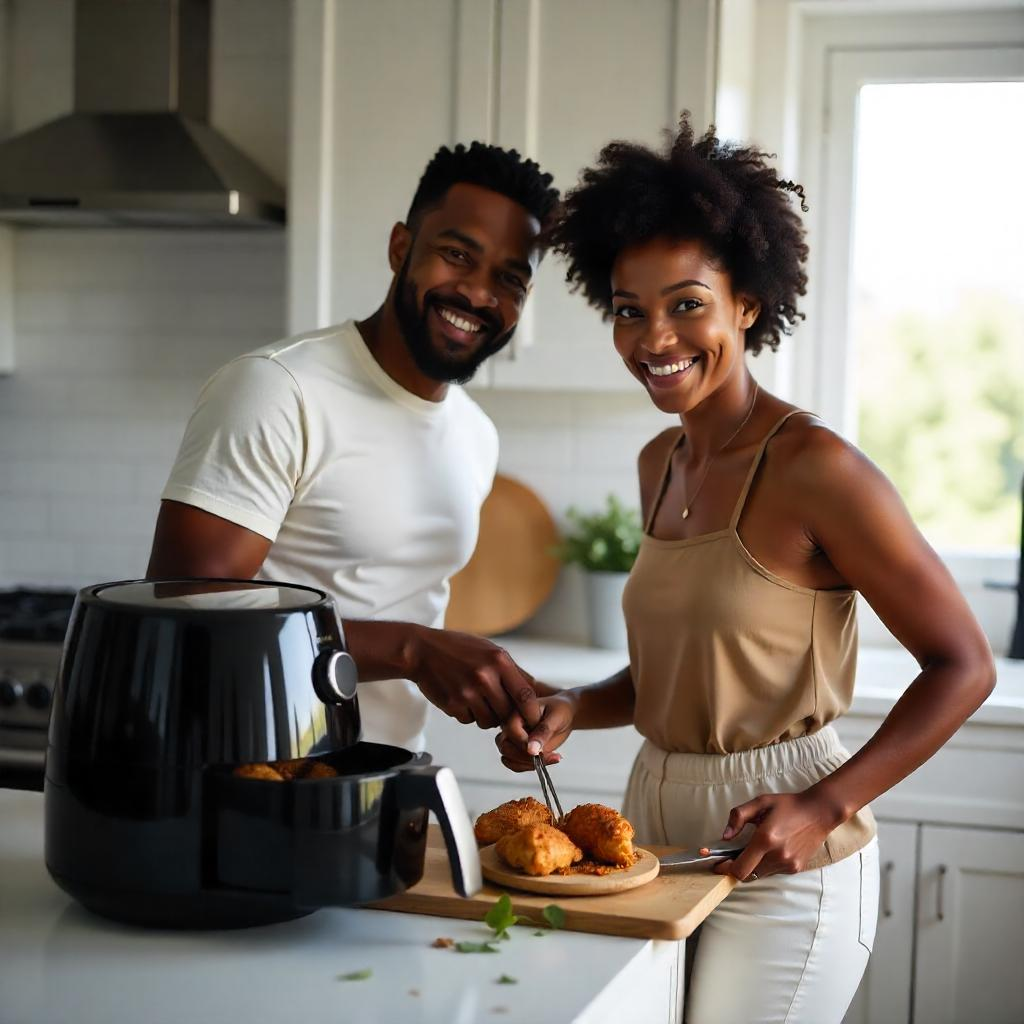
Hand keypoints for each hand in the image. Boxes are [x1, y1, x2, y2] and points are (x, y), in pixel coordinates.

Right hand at [408, 626, 542, 729]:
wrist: (421, 651)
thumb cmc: (457, 648)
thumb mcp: (489, 649)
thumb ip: (512, 670)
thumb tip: (536, 690)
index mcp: (499, 660)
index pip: (526, 695)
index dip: (532, 712)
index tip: (533, 719)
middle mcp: (485, 676)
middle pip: (508, 713)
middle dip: (506, 715)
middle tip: (498, 707)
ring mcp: (468, 692)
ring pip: (489, 721)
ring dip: (487, 716)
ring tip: (477, 699)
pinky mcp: (453, 704)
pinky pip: (470, 721)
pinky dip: (468, 715)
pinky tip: (461, 698)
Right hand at [494, 692, 576, 771]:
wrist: (565, 717)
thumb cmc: (560, 711)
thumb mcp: (555, 718)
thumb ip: (543, 732)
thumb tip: (531, 750)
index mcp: (517, 713)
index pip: (511, 730)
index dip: (523, 742)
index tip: (539, 750)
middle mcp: (511, 727)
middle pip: (505, 746)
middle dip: (525, 757)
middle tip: (548, 756)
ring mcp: (513, 740)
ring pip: (508, 758)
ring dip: (528, 764)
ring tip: (551, 758)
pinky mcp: (518, 751)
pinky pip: (514, 764)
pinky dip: (528, 767)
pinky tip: (546, 760)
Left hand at [712, 790, 842, 881]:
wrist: (819, 813)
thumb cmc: (788, 805)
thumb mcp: (760, 802)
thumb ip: (738, 817)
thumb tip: (725, 836)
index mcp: (766, 839)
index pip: (740, 868)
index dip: (725, 869)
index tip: (717, 864)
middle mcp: (777, 856)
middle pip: (747, 875)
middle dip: (736, 867)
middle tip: (730, 856)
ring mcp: (788, 864)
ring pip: (760, 874)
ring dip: (752, 865)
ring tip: (755, 847)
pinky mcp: (795, 868)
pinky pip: (773, 872)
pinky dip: (765, 864)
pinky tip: (770, 849)